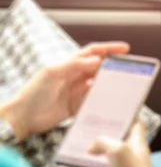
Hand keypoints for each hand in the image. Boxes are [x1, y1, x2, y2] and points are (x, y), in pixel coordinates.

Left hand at [1, 42, 129, 140]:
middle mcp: (76, 77)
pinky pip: (95, 101)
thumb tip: (98, 60)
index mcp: (70, 65)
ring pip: (100, 85)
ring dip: (112, 85)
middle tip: (131, 70)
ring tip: (126, 86)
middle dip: (115, 67)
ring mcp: (77, 92)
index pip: (93, 53)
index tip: (126, 48)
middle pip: (100, 68)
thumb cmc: (34, 92)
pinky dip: (105, 101)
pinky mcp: (78, 107)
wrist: (23, 118)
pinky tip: (113, 102)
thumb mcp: (53, 74)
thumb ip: (75, 65)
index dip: (110, 49)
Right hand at [58, 122, 159, 166]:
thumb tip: (90, 148)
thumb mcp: (118, 150)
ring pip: (100, 162)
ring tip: (69, 146)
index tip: (112, 106)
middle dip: (100, 135)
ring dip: (85, 156)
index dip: (126, 115)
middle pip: (114, 142)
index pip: (135, 125)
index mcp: (137, 145)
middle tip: (84, 125)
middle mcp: (130, 158)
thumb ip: (103, 142)